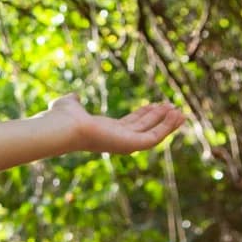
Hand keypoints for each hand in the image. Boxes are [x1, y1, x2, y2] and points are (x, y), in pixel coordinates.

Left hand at [44, 93, 186, 154]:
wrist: (63, 126)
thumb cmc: (61, 118)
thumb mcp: (69, 105)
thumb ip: (73, 101)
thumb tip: (73, 97)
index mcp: (106, 130)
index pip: (130, 123)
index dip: (144, 114)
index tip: (155, 104)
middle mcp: (117, 139)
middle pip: (144, 127)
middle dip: (159, 117)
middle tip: (172, 106)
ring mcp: (125, 143)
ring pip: (153, 133)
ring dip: (167, 122)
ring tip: (180, 111)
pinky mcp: (132, 144)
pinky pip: (156, 136)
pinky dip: (167, 127)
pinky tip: (176, 115)